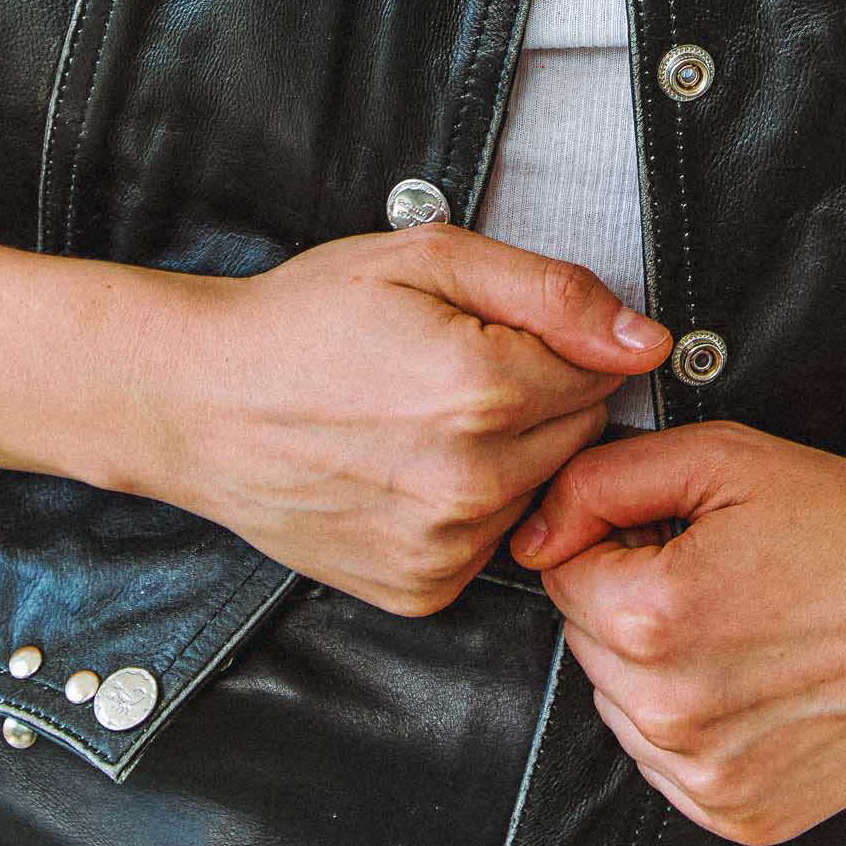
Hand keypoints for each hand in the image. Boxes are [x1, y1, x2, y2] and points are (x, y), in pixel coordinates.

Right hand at [116, 225, 671, 614]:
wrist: (199, 401)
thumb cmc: (305, 320)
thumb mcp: (429, 257)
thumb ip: (552, 291)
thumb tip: (646, 340)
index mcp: (482, 390)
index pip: (600, 371)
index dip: (549, 343)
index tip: (485, 333)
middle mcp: (471, 482)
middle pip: (577, 434)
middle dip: (535, 399)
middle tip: (448, 372)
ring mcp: (444, 546)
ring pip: (538, 489)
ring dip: (504, 456)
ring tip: (420, 420)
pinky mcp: (420, 588)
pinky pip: (491, 540)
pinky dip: (467, 507)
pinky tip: (407, 469)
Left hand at [507, 421, 845, 845]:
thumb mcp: (724, 460)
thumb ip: (606, 479)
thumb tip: (534, 529)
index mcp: (653, 617)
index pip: (563, 572)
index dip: (617, 539)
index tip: (678, 534)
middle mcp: (667, 710)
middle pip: (587, 640)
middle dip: (632, 600)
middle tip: (720, 573)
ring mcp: (703, 774)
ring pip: (622, 703)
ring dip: (658, 665)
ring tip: (745, 625)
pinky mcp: (737, 814)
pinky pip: (668, 761)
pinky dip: (695, 722)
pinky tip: (755, 680)